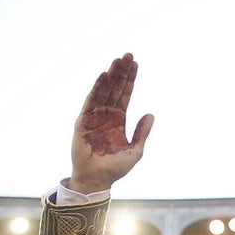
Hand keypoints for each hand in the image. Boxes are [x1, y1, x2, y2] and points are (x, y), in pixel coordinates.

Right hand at [69, 53, 154, 193]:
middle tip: (127, 55)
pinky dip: (97, 88)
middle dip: (121, 72)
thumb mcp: (135, 150)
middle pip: (115, 88)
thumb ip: (142, 132)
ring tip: (117, 61)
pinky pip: (91, 101)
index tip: (135, 63)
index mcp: (118, 120)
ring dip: (110, 76)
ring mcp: (94, 117)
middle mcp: (106, 115)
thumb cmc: (116, 168)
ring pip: (103, 91)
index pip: (125, 94)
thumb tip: (151, 114)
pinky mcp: (83, 121)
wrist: (96, 179)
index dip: (130, 79)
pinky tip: (104, 76)